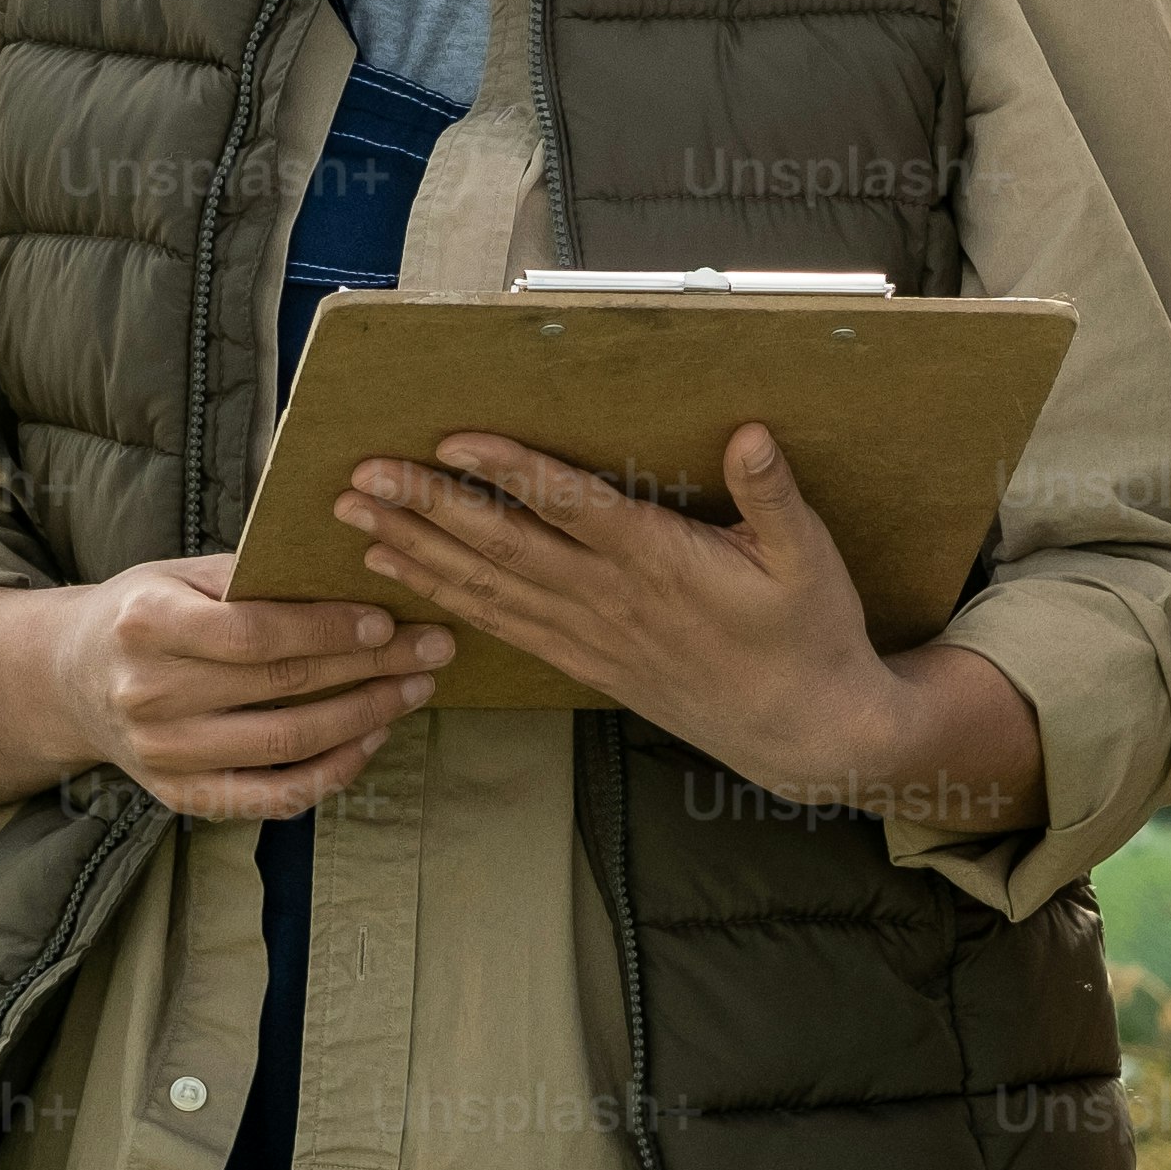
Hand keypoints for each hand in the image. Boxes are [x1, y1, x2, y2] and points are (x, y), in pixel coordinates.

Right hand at [0, 554, 442, 823]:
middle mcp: (148, 694)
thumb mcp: (180, 573)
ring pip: (285, 745)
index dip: (328, 630)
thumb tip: (351, 571)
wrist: (67, 678)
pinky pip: (269, 797)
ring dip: (363, 720)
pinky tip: (368, 741)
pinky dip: (328, 774)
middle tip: (432, 649)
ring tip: (413, 691)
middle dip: (370, 667)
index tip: (388, 618)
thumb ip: (253, 576)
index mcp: (146, 624)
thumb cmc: (143, 611)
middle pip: (280, 688)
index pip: (254, 634)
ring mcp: (162, 754)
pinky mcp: (178, 796)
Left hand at [335, 421, 1004, 819]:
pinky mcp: (586, 661)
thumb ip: (773, 496)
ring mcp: (591, 634)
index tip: (452, 441)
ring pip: (489, 587)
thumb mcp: (811, 560)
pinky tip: (407, 575)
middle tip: (364, 477)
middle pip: (503, 546)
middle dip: (428, 508)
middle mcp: (611, 597)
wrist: (805, 734)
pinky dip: (448, 598)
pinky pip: (503, 626)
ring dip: (419, 550)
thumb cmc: (809, 638)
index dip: (511, 471)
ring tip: (359, 519)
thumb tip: (750, 435)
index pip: (571, 507)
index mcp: (660, 561)